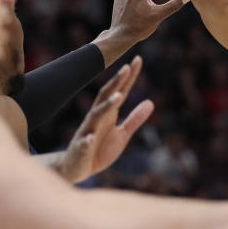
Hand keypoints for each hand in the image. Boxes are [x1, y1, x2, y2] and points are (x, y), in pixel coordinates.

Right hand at [60, 56, 152, 182]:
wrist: (76, 168)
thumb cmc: (99, 149)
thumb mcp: (122, 134)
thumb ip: (135, 119)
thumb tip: (151, 102)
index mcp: (108, 114)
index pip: (119, 91)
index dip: (128, 78)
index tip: (137, 60)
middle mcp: (96, 119)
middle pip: (106, 97)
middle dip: (116, 83)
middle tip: (126, 68)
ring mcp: (87, 132)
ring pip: (96, 116)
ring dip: (107, 106)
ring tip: (119, 96)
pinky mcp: (81, 149)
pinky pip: (83, 144)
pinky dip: (86, 141)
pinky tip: (90, 138)